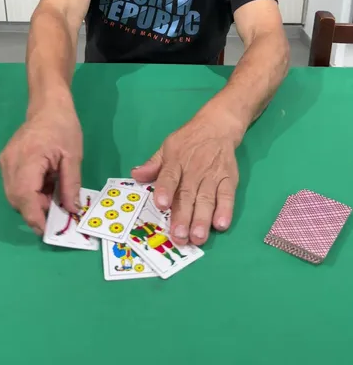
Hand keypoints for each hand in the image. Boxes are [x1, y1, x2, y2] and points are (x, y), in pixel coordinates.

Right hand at [0, 104, 81, 234]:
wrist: (48, 106)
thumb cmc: (64, 127)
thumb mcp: (73, 157)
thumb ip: (71, 185)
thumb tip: (71, 211)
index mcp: (29, 158)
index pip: (25, 196)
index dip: (35, 217)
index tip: (48, 230)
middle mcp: (11, 162)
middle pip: (16, 199)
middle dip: (35, 212)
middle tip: (57, 214)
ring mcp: (5, 162)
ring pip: (13, 195)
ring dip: (32, 203)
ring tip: (53, 196)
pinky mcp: (5, 161)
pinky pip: (14, 186)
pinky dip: (28, 193)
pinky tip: (44, 186)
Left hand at [132, 108, 240, 245]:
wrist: (217, 126)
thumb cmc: (188, 141)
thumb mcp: (167, 147)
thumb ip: (153, 164)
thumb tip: (135, 175)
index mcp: (176, 161)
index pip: (169, 176)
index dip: (165, 190)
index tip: (162, 205)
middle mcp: (194, 169)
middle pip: (188, 194)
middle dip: (183, 216)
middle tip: (180, 237)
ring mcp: (213, 175)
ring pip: (207, 199)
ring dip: (202, 219)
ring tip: (198, 238)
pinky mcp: (229, 179)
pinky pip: (227, 195)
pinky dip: (225, 210)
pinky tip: (221, 224)